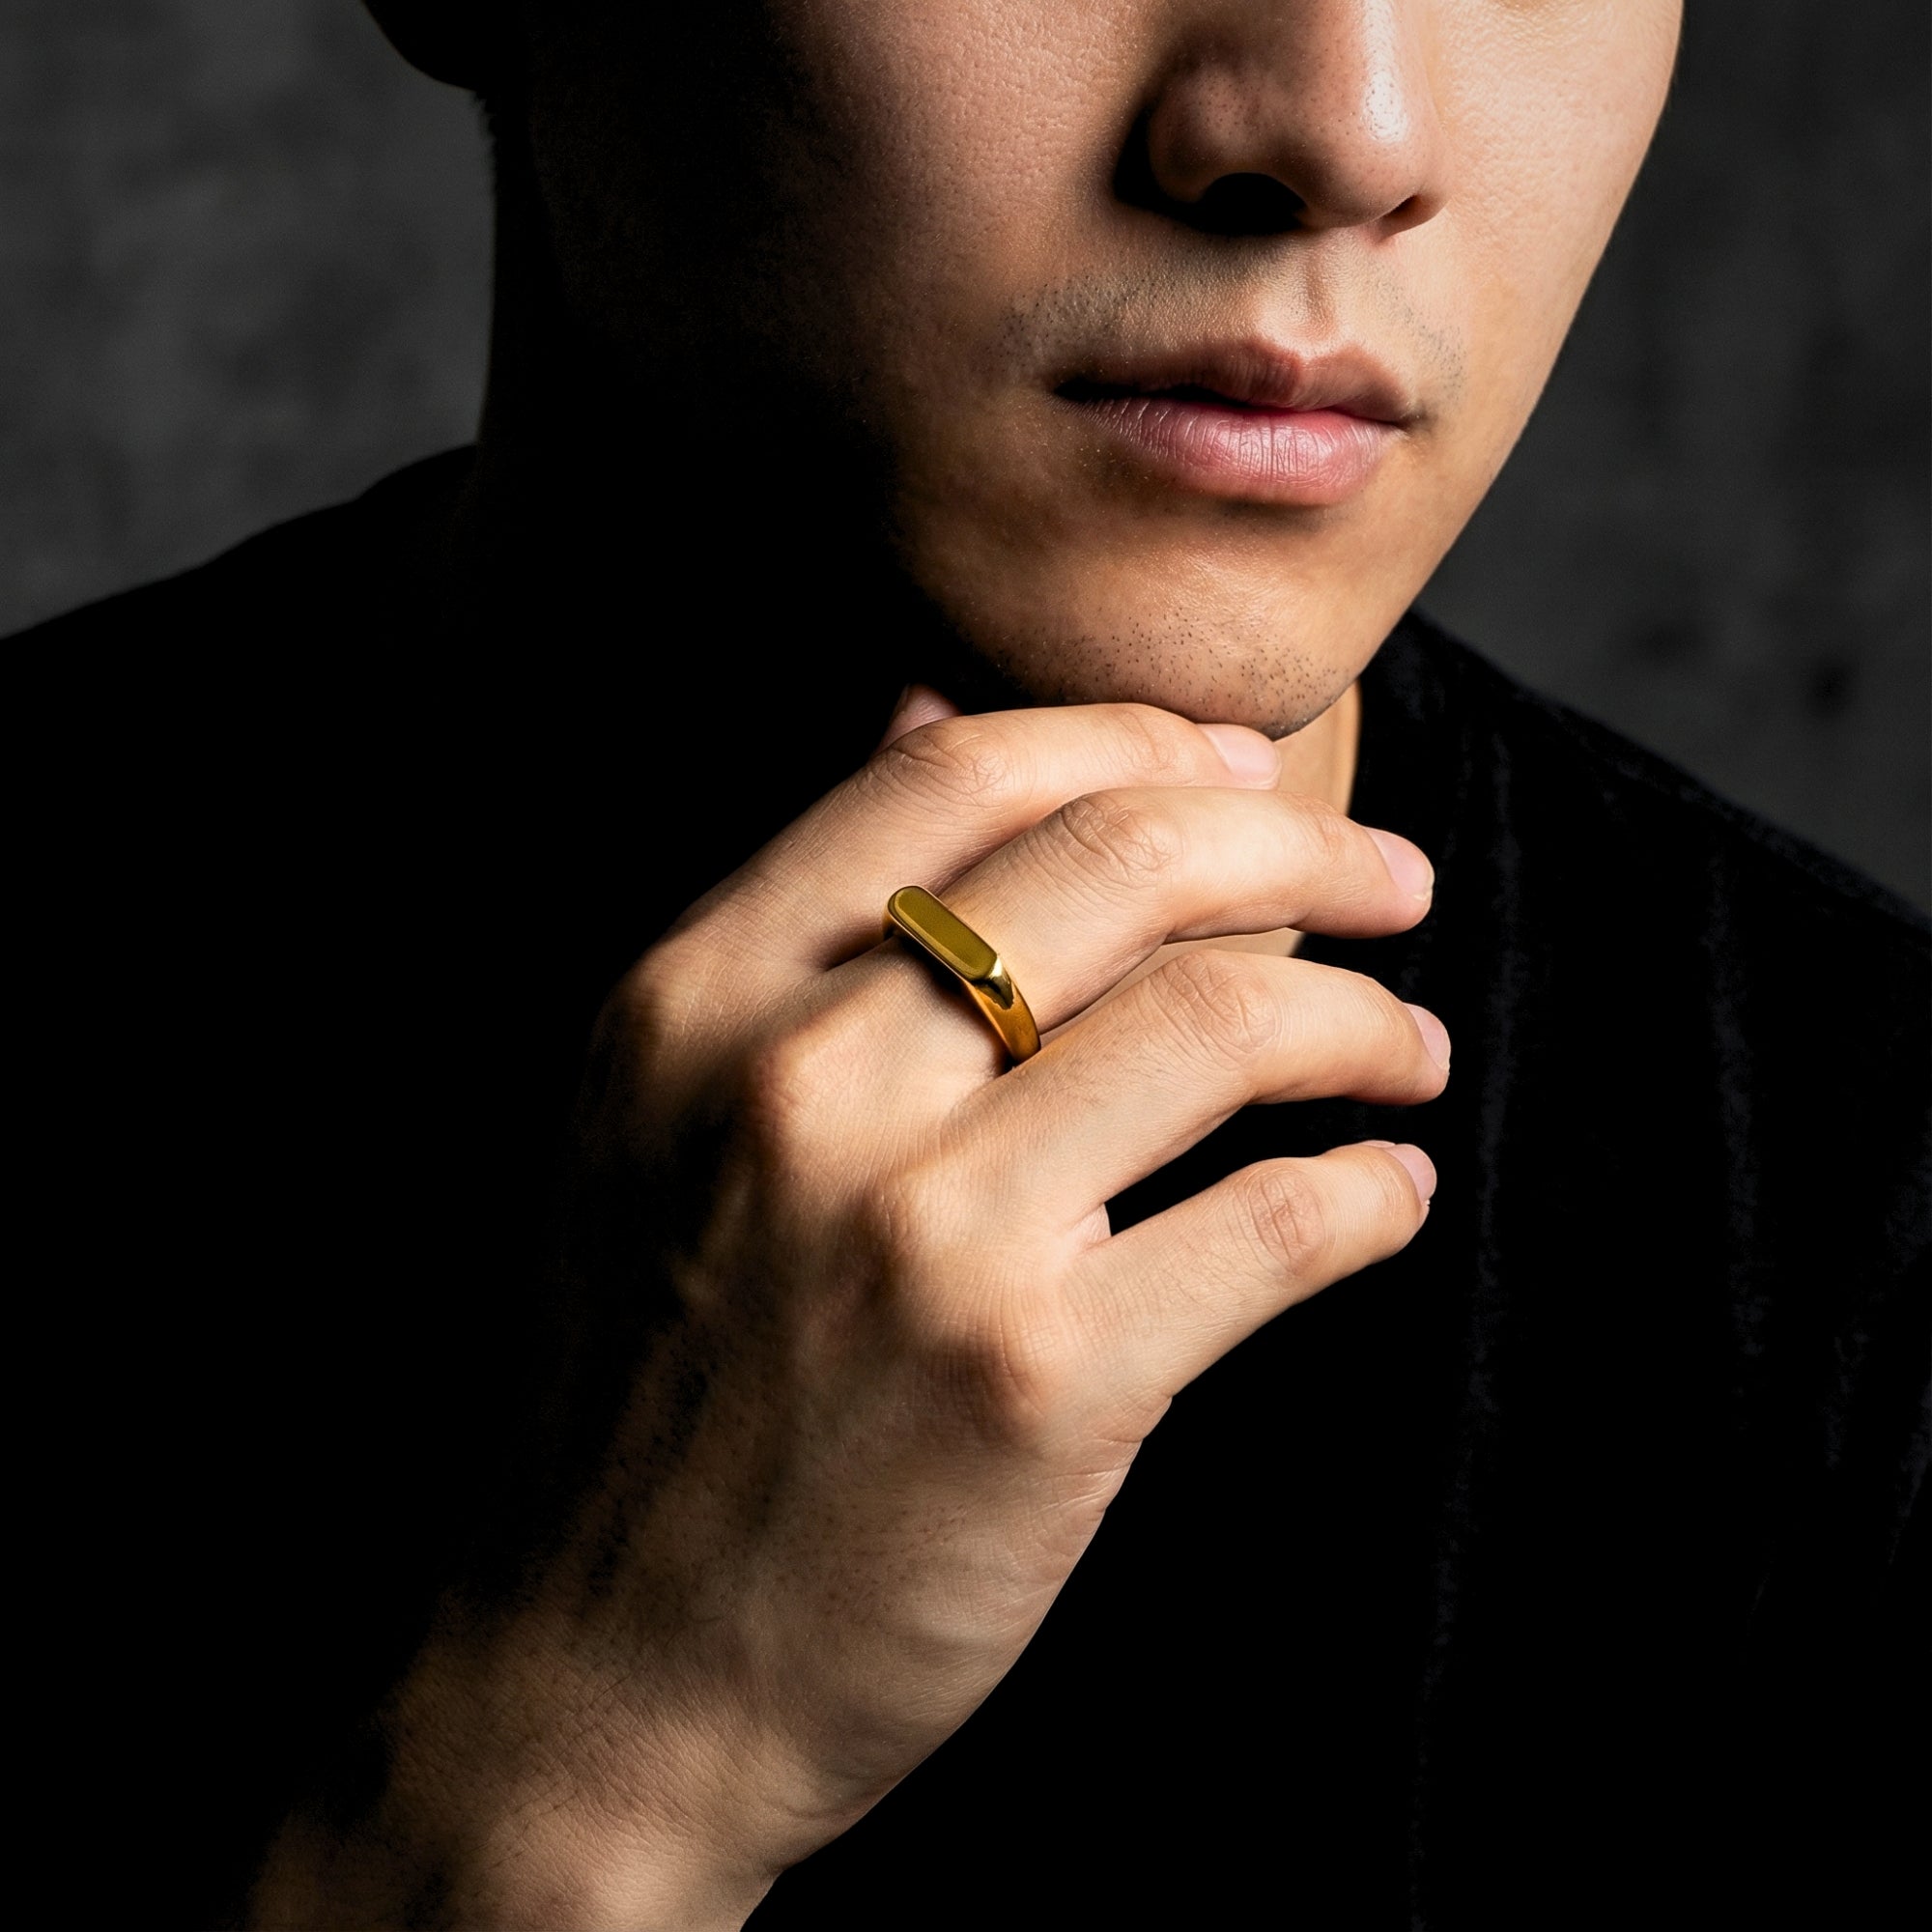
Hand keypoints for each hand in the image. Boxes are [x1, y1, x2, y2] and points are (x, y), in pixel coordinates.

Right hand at [256, 695, 1444, 1928]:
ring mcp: (918, 1230)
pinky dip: (1365, 1196)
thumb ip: (792, 918)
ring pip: (1221, 1022)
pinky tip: (1384, 1196)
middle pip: (1121, 861)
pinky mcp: (1034, 1382)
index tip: (1230, 767)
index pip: (958, 774)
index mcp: (694, 996)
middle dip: (1297, 847)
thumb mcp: (652, 1110)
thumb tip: (922, 714)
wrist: (588, 1673)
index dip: (1130, 739)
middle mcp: (799, 1082)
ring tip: (1407, 1051)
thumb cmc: (638, 1383)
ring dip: (1360, 1024)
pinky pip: (1270, 1226)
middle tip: (1390, 883)